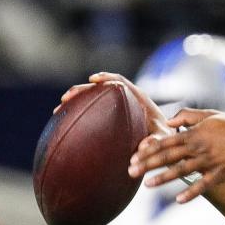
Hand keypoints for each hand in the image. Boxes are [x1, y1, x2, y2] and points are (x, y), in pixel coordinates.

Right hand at [55, 72, 170, 136]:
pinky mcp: (110, 121)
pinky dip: (78, 116)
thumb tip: (145, 146)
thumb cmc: (165, 138)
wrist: (164, 144)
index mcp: (139, 98)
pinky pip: (92, 115)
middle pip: (101, 90)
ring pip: (93, 101)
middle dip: (82, 90)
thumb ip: (156, 140)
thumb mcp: (163, 139)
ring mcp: (116, 110)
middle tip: (66, 97)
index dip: (107, 78)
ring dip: (76, 102)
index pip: (121, 82)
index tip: (93, 80)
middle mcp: (126, 101)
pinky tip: (64, 125)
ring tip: (59, 109)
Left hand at [129, 108, 224, 202]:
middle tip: (130, 172)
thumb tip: (170, 121)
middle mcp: (198, 147)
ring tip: (147, 185)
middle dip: (147, 164)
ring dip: (163, 178)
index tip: (133, 157)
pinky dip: (191, 192)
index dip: (148, 150)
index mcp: (194, 134)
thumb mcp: (209, 115)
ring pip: (181, 170)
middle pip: (168, 156)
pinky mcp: (221, 172)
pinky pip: (204, 184)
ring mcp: (209, 161)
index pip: (166, 142)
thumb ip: (188, 116)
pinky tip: (178, 200)